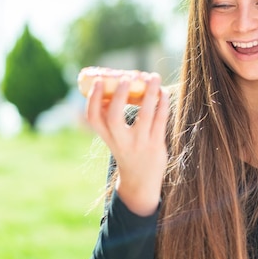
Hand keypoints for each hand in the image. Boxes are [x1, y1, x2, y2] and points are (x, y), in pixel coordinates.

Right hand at [85, 72, 169, 215]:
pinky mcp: (156, 144)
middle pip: (114, 117)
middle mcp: (121, 141)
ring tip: (153, 76)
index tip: (98, 80)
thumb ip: (110, 117)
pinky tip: (164, 92)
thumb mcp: (113, 137)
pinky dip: (163, 103)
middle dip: (119, 96)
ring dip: (150, 93)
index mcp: (106, 137)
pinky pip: (160, 120)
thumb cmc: (126, 150)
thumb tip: (112, 85)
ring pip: (144, 115)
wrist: (140, 182)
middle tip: (127, 78)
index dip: (93, 98)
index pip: (93, 117)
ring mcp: (140, 143)